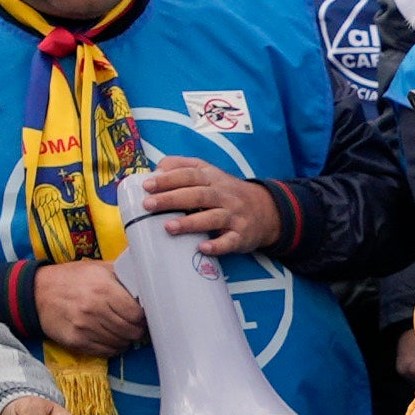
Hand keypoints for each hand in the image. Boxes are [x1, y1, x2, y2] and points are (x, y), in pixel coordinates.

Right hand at [29, 256, 148, 354]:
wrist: (37, 292)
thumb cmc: (72, 279)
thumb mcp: (98, 268)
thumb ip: (122, 276)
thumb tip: (147, 284)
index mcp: (103, 289)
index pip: (137, 314)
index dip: (143, 317)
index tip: (141, 316)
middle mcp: (95, 310)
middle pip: (131, 331)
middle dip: (136, 330)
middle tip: (135, 326)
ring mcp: (84, 327)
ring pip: (120, 343)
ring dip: (125, 339)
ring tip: (122, 332)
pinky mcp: (76, 341)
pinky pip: (105, 352)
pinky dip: (112, 348)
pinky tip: (110, 338)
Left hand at [137, 161, 284, 258]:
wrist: (267, 210)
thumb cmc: (227, 192)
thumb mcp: (209, 173)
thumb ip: (183, 167)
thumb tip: (155, 172)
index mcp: (213, 178)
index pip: (190, 174)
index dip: (168, 179)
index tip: (147, 186)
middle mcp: (224, 195)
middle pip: (198, 195)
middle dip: (172, 199)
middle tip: (149, 205)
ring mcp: (234, 215)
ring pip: (213, 217)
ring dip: (190, 223)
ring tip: (168, 227)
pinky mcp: (242, 235)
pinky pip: (230, 241)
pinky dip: (217, 245)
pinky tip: (202, 248)